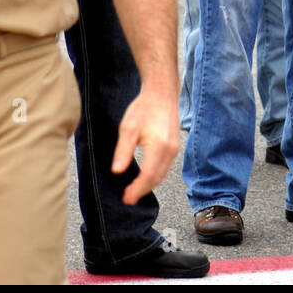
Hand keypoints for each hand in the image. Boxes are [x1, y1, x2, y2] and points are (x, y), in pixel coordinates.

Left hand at [112, 86, 178, 204]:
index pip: (148, 175)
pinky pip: (166, 167)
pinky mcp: (175, 146)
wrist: (162, 94)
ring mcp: (175, 149)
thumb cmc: (144, 108)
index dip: (137, 189)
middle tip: (128, 199)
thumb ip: (123, 151)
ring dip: (149, 184)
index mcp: (159, 146)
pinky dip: (155, 175)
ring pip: (162, 174)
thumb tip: (117, 171)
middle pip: (157, 178)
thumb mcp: (128, 128)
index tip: (126, 198)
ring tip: (134, 191)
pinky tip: (146, 177)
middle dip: (142, 190)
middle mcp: (170, 150)